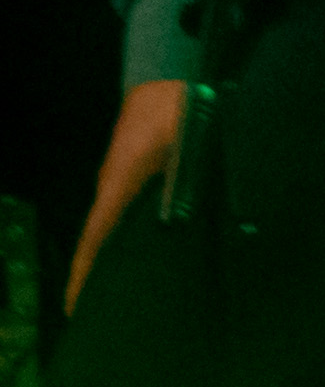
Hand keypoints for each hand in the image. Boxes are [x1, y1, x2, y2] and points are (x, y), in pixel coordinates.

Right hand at [68, 79, 187, 311]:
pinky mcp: (131, 171)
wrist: (172, 75)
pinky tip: (140, 250)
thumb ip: (183, 182)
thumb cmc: (182, 110)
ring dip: (110, 253)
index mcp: (120, 181)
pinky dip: (122, 234)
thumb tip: (177, 220)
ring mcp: (119, 177)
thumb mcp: (189, 146)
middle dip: (94, 273)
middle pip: (99, 237)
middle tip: (95, 311)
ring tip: (117, 289)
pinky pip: (122, 209)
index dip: (85, 272)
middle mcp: (113, 183)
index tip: (74, 305)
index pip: (95, 236)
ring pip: (111, 223)